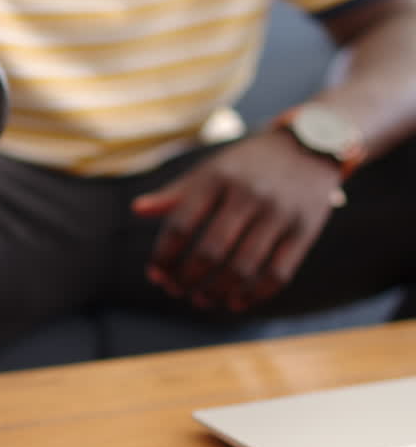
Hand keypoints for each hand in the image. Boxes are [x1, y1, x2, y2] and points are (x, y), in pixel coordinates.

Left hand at [131, 131, 343, 311]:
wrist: (311, 145)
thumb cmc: (249, 163)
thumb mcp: (212, 169)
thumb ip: (176, 193)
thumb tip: (136, 210)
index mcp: (217, 177)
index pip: (180, 225)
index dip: (164, 256)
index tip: (156, 273)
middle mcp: (248, 194)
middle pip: (210, 251)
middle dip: (188, 279)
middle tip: (177, 291)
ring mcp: (279, 212)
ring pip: (243, 267)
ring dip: (217, 292)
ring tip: (203, 300)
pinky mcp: (305, 229)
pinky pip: (277, 273)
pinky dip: (255, 294)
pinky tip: (237, 302)